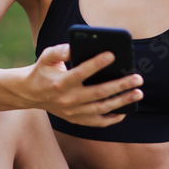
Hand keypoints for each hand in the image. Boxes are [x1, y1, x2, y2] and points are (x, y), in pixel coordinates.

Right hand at [22, 43, 142, 124]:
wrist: (30, 94)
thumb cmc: (43, 71)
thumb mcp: (46, 58)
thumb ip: (58, 51)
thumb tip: (73, 47)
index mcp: (60, 82)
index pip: (81, 73)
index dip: (96, 63)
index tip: (112, 54)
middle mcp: (67, 99)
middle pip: (98, 93)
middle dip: (120, 85)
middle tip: (138, 78)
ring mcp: (73, 112)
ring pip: (102, 108)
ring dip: (122, 101)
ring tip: (138, 93)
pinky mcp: (76, 119)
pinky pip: (98, 122)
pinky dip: (113, 118)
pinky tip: (126, 110)